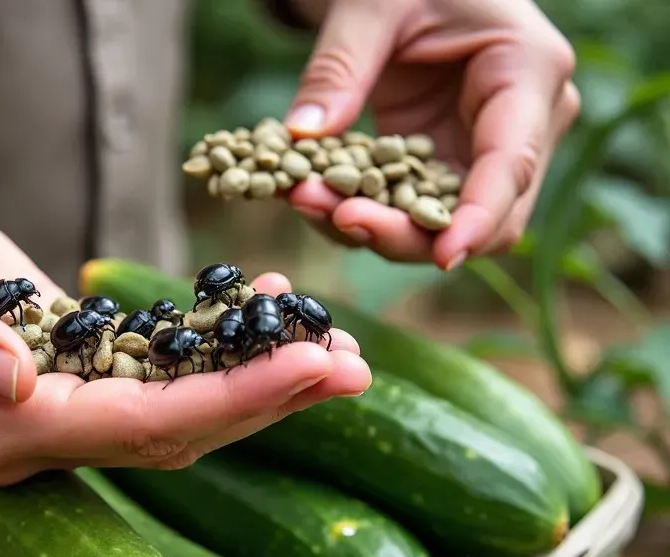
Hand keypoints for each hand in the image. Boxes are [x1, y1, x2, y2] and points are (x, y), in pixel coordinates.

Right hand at [0, 171, 371, 484]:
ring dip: (261, 378)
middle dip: (268, 400)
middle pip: (173, 430)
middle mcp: (35, 428)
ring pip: (179, 405)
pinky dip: (221, 343)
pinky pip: (161, 364)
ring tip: (341, 341)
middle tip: (357, 363)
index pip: (128, 427)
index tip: (307, 367)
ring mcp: (59, 400)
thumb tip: (13, 376)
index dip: (222, 404)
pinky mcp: (76, 363)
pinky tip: (272, 305)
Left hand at [282, 0, 579, 269]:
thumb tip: (303, 135)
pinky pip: (408, 211)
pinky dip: (361, 211)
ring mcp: (484, 151)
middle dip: (409, 232)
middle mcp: (522, 124)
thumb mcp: (372, 5)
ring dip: (374, 227)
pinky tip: (312, 196)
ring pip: (442, 225)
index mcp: (528, 71)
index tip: (443, 257)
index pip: (513, 165)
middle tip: (335, 216)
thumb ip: (340, 67)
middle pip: (484, 216)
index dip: (479, 219)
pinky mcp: (443, 165)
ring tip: (305, 198)